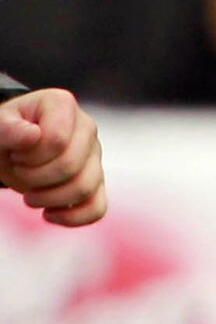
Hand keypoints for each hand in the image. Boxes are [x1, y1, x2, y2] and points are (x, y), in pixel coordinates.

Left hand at [0, 88, 105, 226]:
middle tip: (18, 172)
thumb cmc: (5, 134)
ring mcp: (95, 156)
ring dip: (49, 200)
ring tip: (29, 197)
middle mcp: (87, 128)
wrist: (10, 148)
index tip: (16, 152)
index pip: (57, 140)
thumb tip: (33, 136)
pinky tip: (49, 215)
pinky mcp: (97, 182)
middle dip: (35, 178)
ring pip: (85, 189)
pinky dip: (72, 218)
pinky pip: (97, 208)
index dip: (30, 155)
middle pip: (71, 166)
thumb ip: (6, 128)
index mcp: (63, 105)